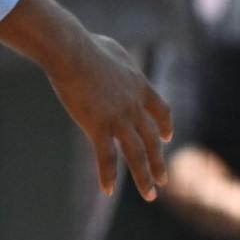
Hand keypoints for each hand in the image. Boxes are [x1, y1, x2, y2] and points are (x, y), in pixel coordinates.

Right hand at [43, 30, 171, 199]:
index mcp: (139, 86)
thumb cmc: (84, 45)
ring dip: (144, 177)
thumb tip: (110, 60)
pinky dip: (107, 175)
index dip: (165, 126)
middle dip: (158, 161)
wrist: (71, 51)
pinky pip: (106, 157)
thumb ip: (117, 61)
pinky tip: (107, 191)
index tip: (168, 138)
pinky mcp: (98, 127)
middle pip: (152, 139)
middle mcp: (134, 106)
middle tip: (163, 180)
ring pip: (136, 155)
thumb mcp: (110, 49)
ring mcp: (119, 119)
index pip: (161, 111)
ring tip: (150, 194)